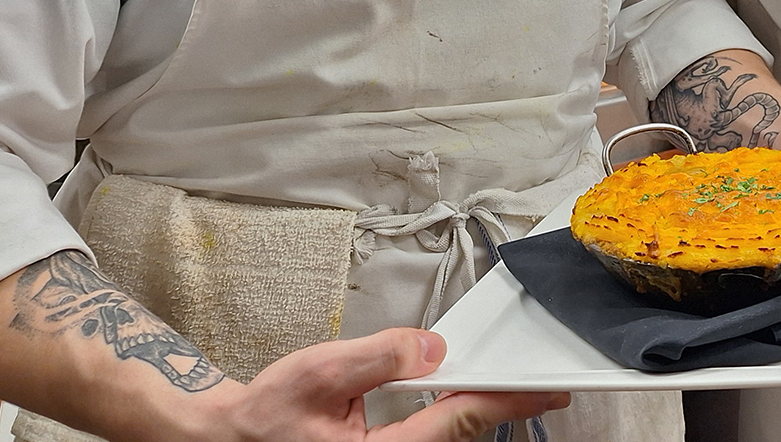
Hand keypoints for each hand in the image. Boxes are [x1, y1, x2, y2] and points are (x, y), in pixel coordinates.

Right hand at [180, 329, 566, 441]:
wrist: (234, 440)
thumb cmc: (268, 415)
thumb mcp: (320, 371)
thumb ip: (380, 356)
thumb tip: (432, 347)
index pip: (459, 419)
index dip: (507, 401)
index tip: (546, 391)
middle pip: (461, 430)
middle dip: (500, 404)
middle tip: (541, 387)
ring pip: (447, 436)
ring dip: (475, 408)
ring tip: (506, 386)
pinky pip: (429, 436)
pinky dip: (450, 413)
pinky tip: (457, 394)